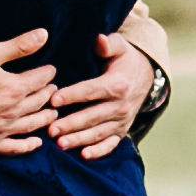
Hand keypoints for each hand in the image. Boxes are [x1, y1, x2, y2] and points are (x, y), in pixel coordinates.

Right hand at [0, 29, 56, 153]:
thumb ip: (18, 46)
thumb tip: (44, 35)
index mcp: (14, 88)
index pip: (41, 79)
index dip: (48, 73)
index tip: (50, 70)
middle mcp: (12, 111)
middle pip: (39, 102)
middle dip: (49, 94)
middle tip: (53, 89)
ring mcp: (1, 130)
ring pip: (32, 125)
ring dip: (45, 118)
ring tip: (52, 113)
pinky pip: (14, 148)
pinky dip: (28, 146)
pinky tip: (36, 143)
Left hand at [49, 35, 154, 161]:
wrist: (145, 78)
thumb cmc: (123, 60)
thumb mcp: (119, 47)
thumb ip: (109, 43)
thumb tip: (99, 39)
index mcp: (117, 84)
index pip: (91, 91)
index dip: (72, 95)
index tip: (54, 100)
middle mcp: (120, 106)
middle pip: (92, 116)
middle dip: (71, 124)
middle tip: (50, 129)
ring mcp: (121, 121)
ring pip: (97, 133)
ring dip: (78, 140)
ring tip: (59, 144)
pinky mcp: (121, 132)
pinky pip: (110, 144)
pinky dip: (98, 151)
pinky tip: (83, 156)